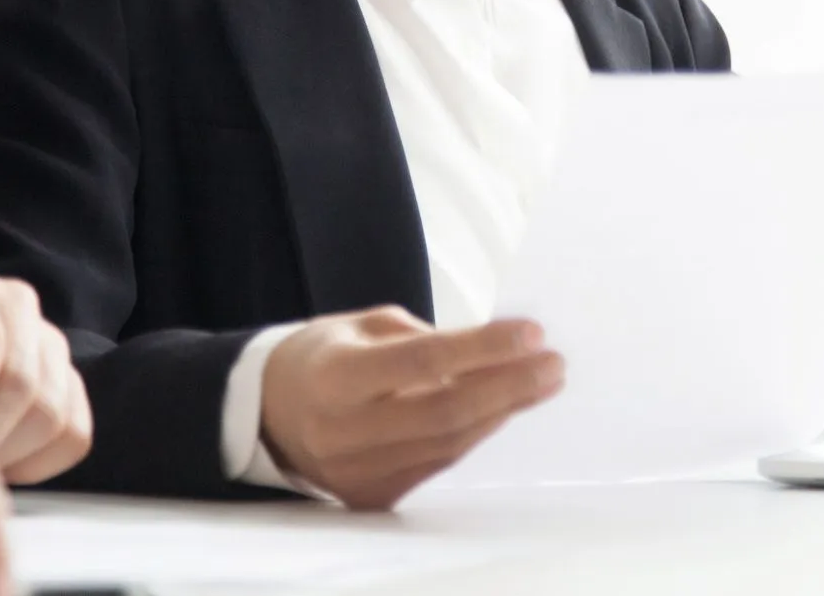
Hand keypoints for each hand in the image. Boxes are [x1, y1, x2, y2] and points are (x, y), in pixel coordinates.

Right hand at [261, 306, 563, 509]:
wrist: (269, 415)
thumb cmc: (323, 358)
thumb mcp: (361, 327)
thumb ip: (423, 339)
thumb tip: (495, 353)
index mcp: (333, 377)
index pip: (422, 362)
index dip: (483, 348)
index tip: (532, 332)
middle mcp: (342, 431)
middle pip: (445, 413)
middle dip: (509, 386)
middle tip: (554, 363)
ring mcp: (357, 473)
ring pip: (449, 444)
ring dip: (503, 411)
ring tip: (542, 381)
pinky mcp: (373, 496)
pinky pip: (438, 463)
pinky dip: (476, 433)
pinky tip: (504, 407)